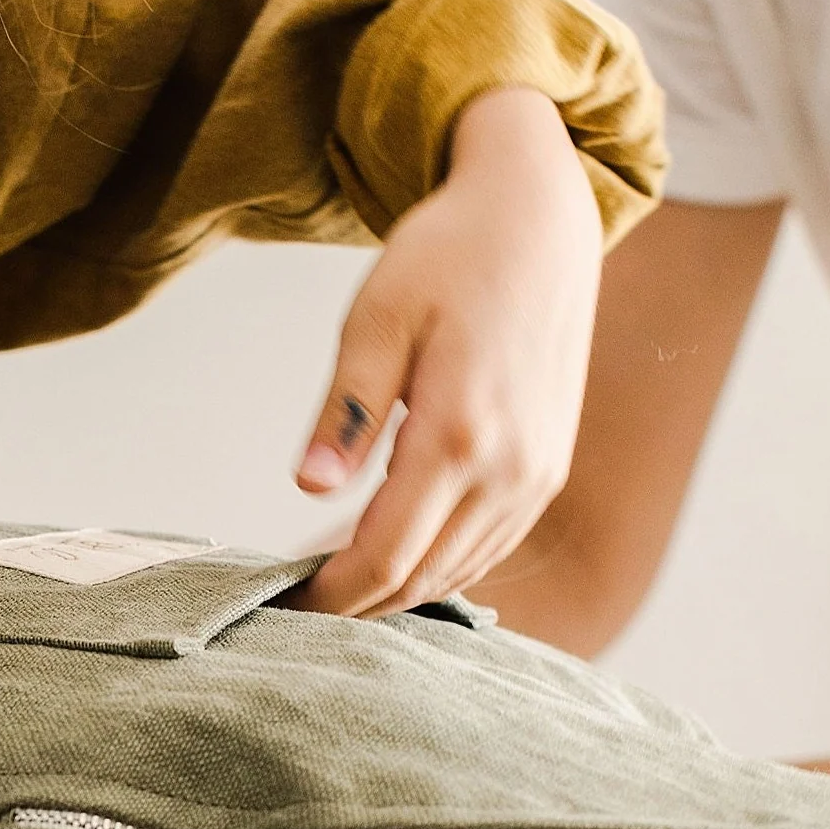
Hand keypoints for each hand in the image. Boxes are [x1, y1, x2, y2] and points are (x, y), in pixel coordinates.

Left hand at [290, 87, 603, 616]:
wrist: (539, 221)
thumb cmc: (448, 256)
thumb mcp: (376, 321)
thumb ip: (344, 411)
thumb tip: (308, 487)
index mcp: (460, 435)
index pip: (384, 555)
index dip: (329, 594)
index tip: (281, 602)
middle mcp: (511, 469)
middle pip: (420, 578)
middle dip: (354, 604)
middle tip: (292, 607)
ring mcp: (537, 476)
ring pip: (455, 573)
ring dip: (392, 591)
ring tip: (328, 585)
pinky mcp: (548, 471)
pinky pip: (485, 549)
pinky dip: (432, 566)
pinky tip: (385, 553)